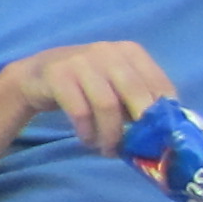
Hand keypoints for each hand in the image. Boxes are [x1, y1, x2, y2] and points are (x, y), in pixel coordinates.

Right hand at [13, 39, 175, 154]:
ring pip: (107, 104)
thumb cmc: (87, 84)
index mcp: (130, 51)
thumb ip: (140, 98)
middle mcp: (107, 51)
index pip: (158, 83)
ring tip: (108, 150)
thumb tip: (166, 130)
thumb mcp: (116, 83)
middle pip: (135, 93)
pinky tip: (88, 139)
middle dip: (139, 127)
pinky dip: (87, 131)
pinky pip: (79, 110)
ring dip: (110, 134)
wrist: (37, 75)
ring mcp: (80, 61)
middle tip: (137, 149)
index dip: (163, 113)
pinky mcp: (57, 75)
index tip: (161, 136)